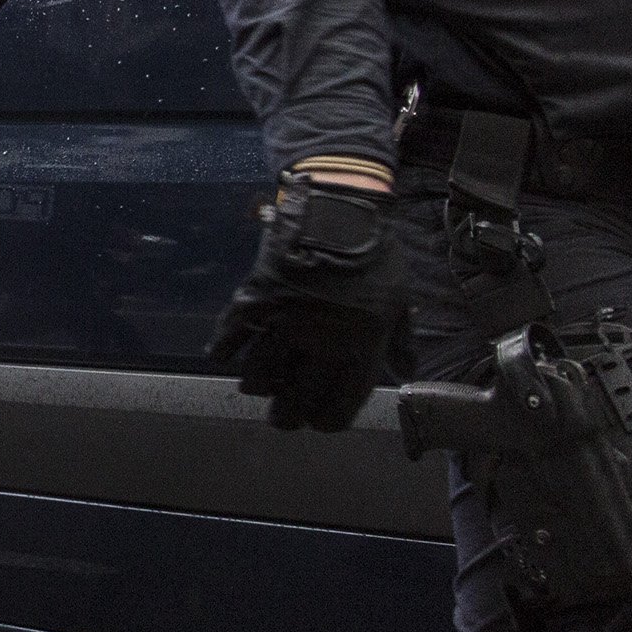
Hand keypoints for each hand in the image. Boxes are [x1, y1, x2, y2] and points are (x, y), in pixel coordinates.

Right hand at [211, 174, 410, 430]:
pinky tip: (225, 353)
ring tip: (257, 386)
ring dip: (256, 385)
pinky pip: (232, 336)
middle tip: (281, 417)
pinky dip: (224, 348)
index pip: (338, 407)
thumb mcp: (399, 302)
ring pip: (258, 376)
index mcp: (360, 349)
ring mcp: (285, 323)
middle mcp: (320, 345)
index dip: (326, 421)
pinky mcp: (256, 300)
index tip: (318, 420)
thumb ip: (401, 343)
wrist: (339, 210)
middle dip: (286, 416)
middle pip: (293, 400)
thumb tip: (407, 373)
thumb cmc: (376, 257)